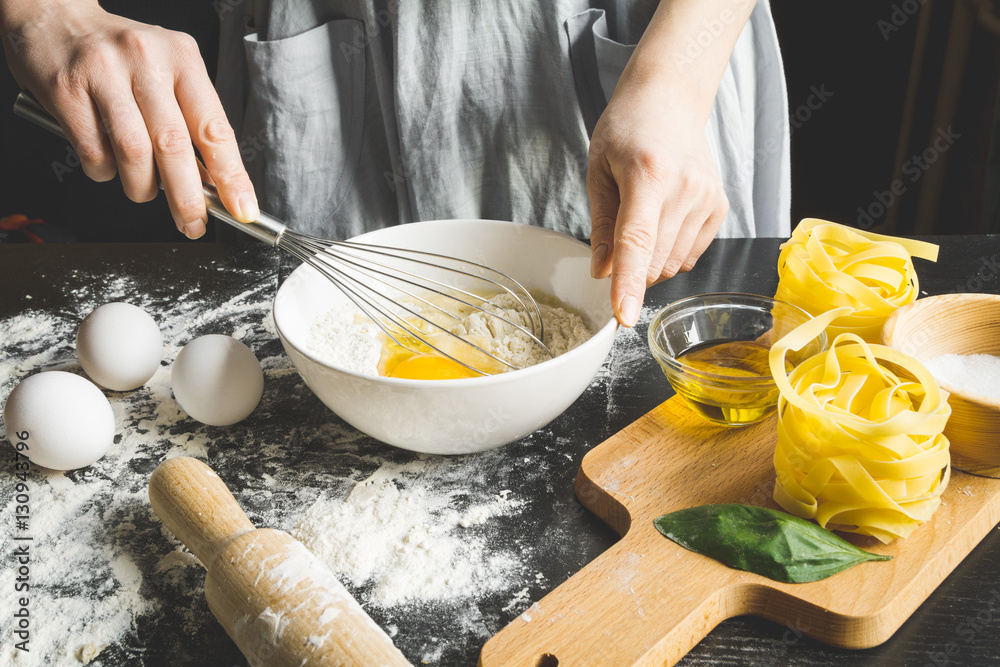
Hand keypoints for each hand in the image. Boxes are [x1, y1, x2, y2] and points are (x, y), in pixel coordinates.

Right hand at [0, 0, 256, 237]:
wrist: (54, 18)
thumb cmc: (120, 57)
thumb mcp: (166, 74)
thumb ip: (189, 122)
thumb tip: (211, 184)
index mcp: (183, 58)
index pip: (214, 128)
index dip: (231, 175)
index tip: (242, 208)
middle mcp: (146, 59)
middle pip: (174, 145)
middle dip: (187, 197)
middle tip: (193, 224)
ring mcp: (104, 71)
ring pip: (134, 153)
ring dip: (141, 186)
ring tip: (142, 189)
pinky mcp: (67, 88)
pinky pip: (94, 151)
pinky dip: (104, 171)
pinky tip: (106, 163)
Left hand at [587, 80, 728, 326]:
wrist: (670, 99)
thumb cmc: (628, 129)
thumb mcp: (599, 171)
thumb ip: (603, 226)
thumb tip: (602, 272)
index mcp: (649, 174)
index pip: (637, 242)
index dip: (628, 284)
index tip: (624, 316)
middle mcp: (686, 188)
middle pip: (654, 261)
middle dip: (630, 269)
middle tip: (618, 236)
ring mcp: (708, 198)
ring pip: (673, 265)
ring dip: (650, 261)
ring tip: (642, 217)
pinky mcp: (720, 207)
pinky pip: (689, 256)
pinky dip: (669, 253)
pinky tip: (662, 221)